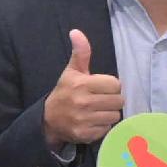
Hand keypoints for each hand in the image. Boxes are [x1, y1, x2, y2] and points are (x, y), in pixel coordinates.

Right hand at [42, 28, 122, 150]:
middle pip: (118, 101)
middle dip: (111, 100)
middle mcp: (83, 102)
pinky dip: (102, 126)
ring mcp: (84, 120)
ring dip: (108, 113)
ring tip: (97, 111)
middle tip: (100, 100)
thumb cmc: (65, 92)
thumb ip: (80, 53)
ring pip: (114, 115)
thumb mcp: (71, 71)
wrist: (48, 119)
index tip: (100, 88)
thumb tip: (76, 32)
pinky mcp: (86, 134)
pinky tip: (93, 121)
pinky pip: (107, 128)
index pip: (115, 84)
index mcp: (82, 84)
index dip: (110, 86)